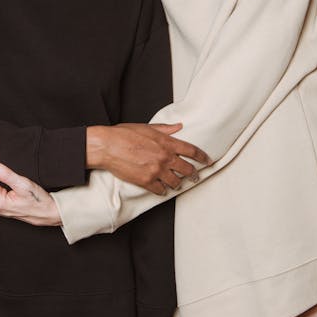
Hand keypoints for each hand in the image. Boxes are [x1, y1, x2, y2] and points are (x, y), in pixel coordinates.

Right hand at [86, 122, 210, 194]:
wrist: (107, 146)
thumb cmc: (123, 134)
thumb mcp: (146, 127)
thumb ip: (165, 129)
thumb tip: (178, 126)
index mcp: (166, 142)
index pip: (191, 150)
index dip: (202, 157)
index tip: (208, 161)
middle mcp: (164, 157)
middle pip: (187, 169)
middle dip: (193, 174)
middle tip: (195, 176)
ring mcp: (156, 171)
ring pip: (176, 182)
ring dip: (177, 183)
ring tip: (177, 183)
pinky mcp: (146, 182)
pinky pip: (160, 190)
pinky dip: (162, 190)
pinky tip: (161, 189)